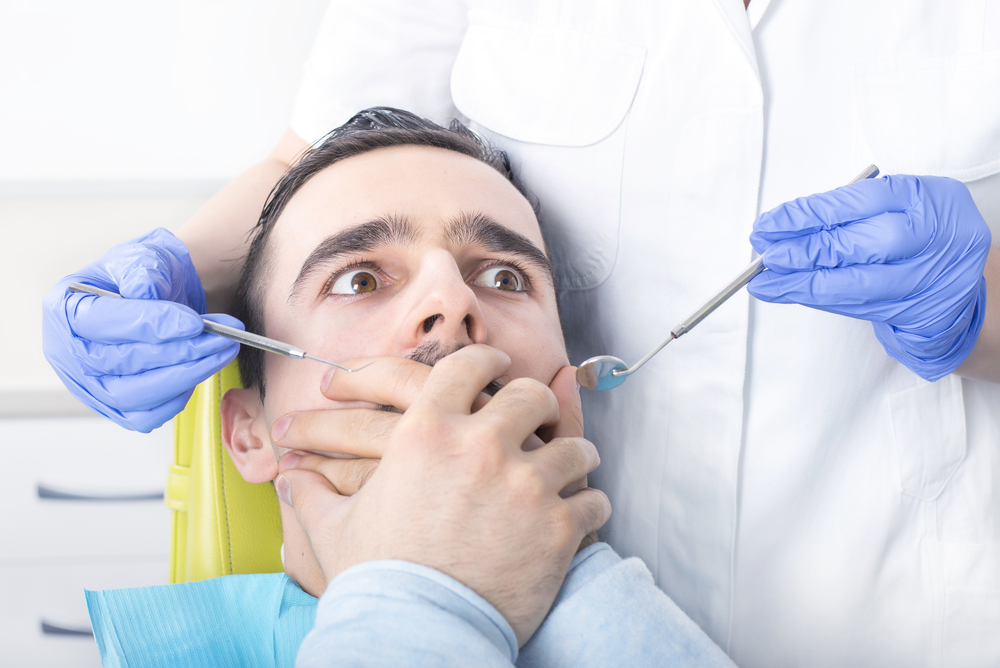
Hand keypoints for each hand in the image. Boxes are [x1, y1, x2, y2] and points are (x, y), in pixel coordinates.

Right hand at [42, 228, 241, 431]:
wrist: (162, 294)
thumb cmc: (146, 275)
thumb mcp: (143, 255)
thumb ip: (141, 269)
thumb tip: (143, 292)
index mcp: (65, 309)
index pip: (102, 322)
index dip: (151, 324)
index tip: (194, 323)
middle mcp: (69, 353)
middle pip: (120, 363)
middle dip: (179, 351)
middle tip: (221, 338)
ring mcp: (91, 386)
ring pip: (134, 397)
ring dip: (186, 376)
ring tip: (222, 350)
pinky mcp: (116, 408)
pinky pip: (146, 416)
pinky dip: (177, 397)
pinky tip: (200, 370)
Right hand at [275, 346, 610, 644]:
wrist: (415, 636)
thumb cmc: (376, 583)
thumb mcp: (336, 530)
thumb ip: (311, 496)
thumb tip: (286, 480)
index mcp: (426, 433)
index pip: (465, 367)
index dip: (484, 360)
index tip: (495, 363)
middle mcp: (480, 446)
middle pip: (528, 395)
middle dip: (536, 400)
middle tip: (538, 409)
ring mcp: (524, 484)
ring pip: (572, 447)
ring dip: (575, 454)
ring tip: (575, 461)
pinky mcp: (557, 526)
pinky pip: (593, 501)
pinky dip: (592, 506)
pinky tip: (587, 510)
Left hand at [748, 174, 991, 380]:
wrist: (961, 277)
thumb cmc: (920, 233)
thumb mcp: (897, 205)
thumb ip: (850, 212)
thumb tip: (784, 228)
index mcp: (927, 197)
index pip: (858, 202)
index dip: (808, 215)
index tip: (770, 224)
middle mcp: (933, 236)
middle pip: (858, 245)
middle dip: (804, 251)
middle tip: (765, 255)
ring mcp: (929, 277)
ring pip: (856, 283)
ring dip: (804, 284)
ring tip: (767, 282)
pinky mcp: (919, 311)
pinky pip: (859, 306)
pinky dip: (820, 299)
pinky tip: (792, 293)